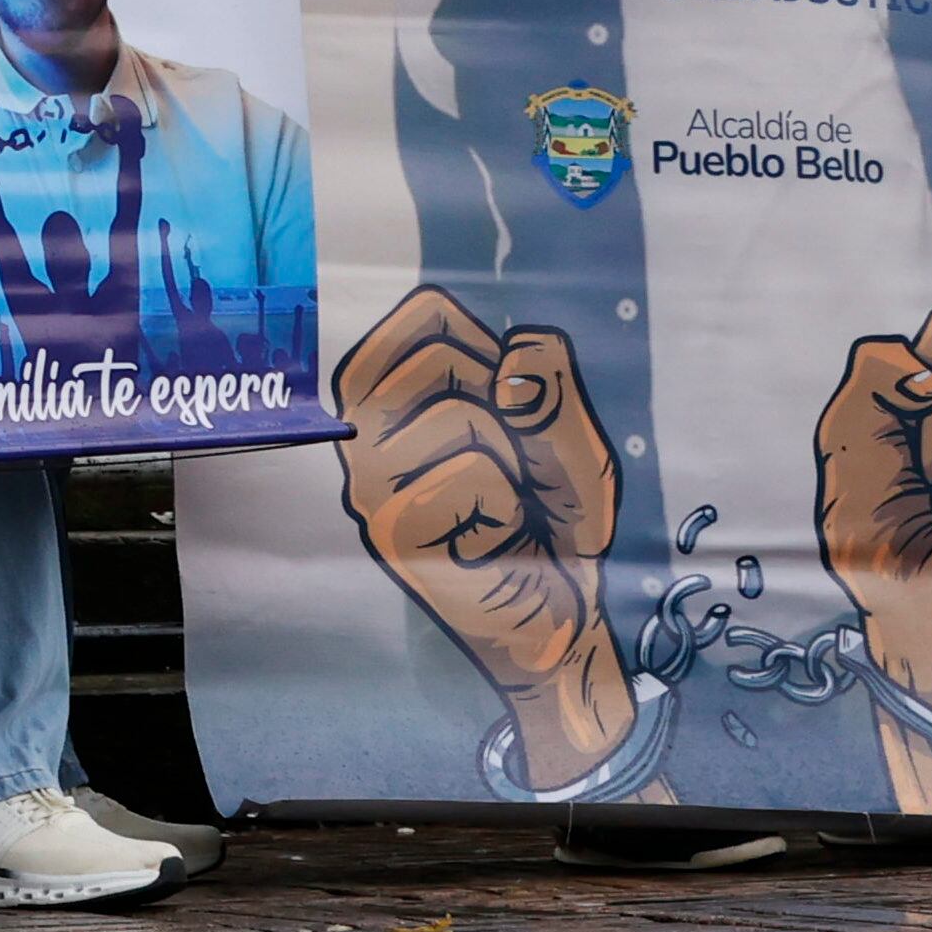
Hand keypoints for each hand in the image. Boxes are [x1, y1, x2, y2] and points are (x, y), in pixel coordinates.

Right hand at [337, 285, 640, 789]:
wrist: (558, 617)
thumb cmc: (554, 521)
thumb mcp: (572, 438)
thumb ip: (551, 387)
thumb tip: (516, 368)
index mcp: (390, 393)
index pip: (428, 314)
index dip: (489, 352)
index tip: (500, 409)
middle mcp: (360, 428)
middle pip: (441, 356)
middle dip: (505, 409)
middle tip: (509, 468)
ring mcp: (367, 479)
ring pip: (460, 415)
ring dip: (512, 463)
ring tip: (502, 506)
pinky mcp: (388, 529)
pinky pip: (471, 476)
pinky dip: (507, 507)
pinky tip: (493, 538)